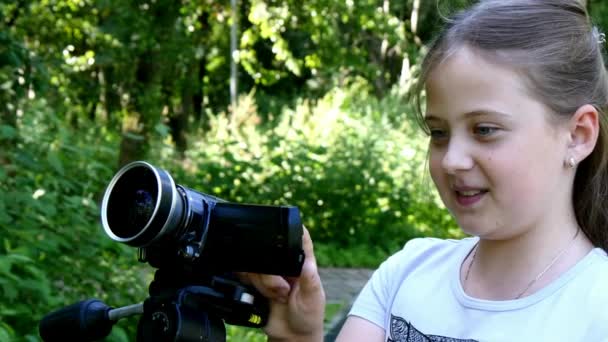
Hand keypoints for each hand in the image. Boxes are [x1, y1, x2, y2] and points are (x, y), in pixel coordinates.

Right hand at [238, 227, 325, 341]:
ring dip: (265, 284)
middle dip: (272, 273)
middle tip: (283, 290)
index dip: (295, 229)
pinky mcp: (256, 284)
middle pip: (271, 252)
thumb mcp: (313, 298)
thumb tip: (308, 261)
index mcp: (302, 264)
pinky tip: (264, 297)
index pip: (300, 240)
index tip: (288, 223)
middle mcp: (285, 266)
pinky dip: (254, 286)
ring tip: (278, 298)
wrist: (291, 336)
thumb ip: (310, 280)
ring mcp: (270, 275)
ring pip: (257, 266)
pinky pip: (247, 276)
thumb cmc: (308, 316)